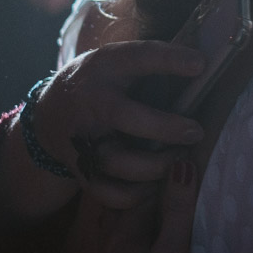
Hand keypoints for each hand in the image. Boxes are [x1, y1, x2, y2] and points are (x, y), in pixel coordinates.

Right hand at [32, 39, 205, 207]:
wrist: (48, 115)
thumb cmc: (101, 84)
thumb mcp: (117, 62)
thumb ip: (151, 63)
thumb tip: (204, 63)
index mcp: (105, 67)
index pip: (138, 57)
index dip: (170, 59)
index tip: (201, 64)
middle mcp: (91, 103)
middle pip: (125, 118)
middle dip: (165, 128)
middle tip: (195, 132)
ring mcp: (83, 140)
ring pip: (119, 162)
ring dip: (157, 166)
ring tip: (181, 159)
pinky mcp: (81, 171)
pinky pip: (110, 193)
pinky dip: (138, 196)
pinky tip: (158, 185)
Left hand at [64, 160, 199, 252]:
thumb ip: (178, 208)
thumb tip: (183, 159)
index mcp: (117, 224)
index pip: (142, 179)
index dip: (160, 162)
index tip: (176, 144)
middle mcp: (95, 232)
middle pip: (116, 189)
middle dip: (135, 172)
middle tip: (157, 155)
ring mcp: (84, 252)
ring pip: (102, 207)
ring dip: (122, 192)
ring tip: (142, 182)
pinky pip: (93, 228)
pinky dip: (109, 215)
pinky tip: (120, 221)